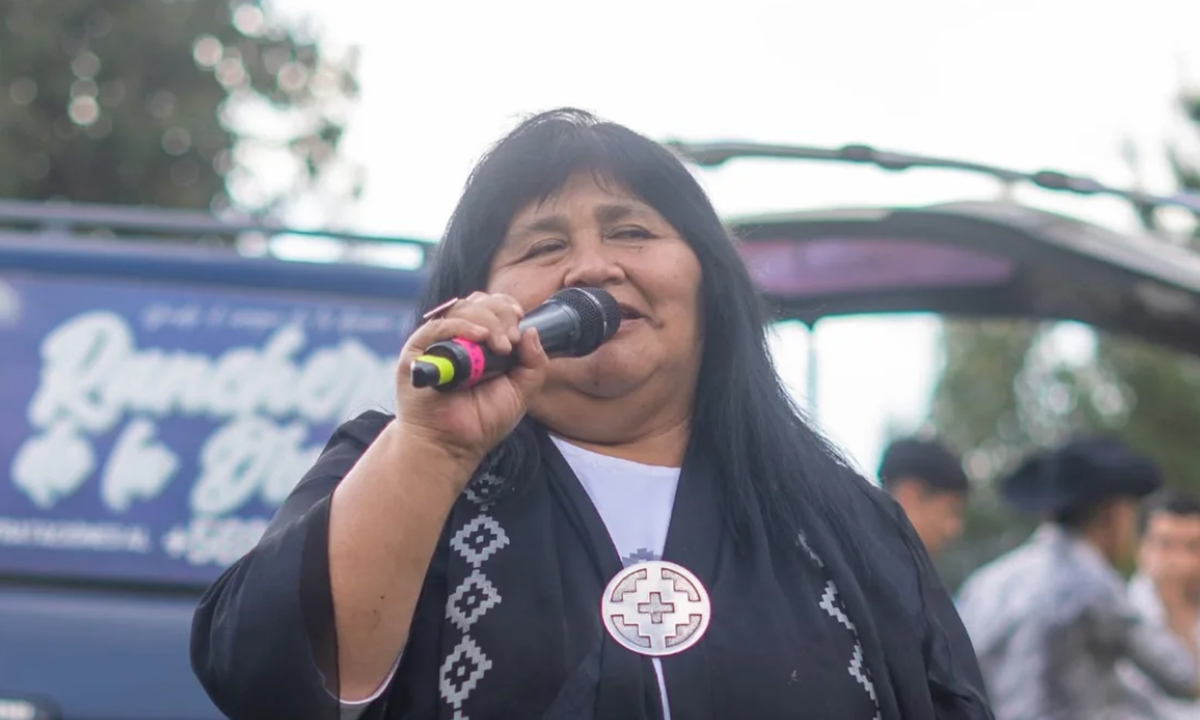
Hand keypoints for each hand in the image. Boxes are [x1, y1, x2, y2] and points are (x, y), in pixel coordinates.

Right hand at [393, 292, 548, 479]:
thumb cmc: (480, 422)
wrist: (451, 446)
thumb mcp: (520, 392)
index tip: (519, 318)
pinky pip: (437, 327)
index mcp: (480, 342)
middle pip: (478, 303)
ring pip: (461, 309)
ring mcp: (436, 343)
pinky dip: (461, 327)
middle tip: (510, 342)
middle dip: (501, 315)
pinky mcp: (416, 352)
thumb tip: (532, 330)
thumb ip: (533, 364)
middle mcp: (458, 338)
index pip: (491, 307)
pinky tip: (479, 337)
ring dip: (486, 321)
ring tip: (499, 346)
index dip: (506, 306)